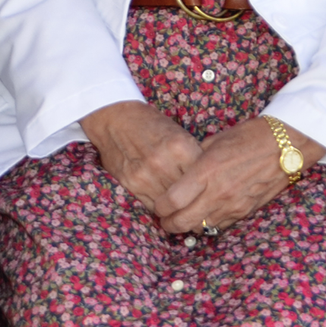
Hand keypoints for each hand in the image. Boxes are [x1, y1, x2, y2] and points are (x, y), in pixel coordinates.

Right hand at [80, 100, 200, 219]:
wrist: (114, 119)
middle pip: (188, 194)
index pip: (203, 177)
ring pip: (170, 204)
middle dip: (195, 199)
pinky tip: (166, 203)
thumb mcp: (177, 133)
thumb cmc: (151, 124)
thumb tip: (209, 182)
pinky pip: (153, 206)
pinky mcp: (131, 185)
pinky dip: (161, 207)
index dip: (208, 185)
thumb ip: (192, 157)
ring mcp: (145, 176)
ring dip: (178, 207)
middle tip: (200, 204)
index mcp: (180, 146)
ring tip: (184, 206)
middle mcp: (163, 162)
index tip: (211, 190)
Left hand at [158, 118, 325, 235]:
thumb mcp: (215, 141)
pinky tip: (206, 215)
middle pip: (183, 222)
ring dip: (190, 226)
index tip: (157, 205)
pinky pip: (221, 225)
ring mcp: (233, 205)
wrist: (286, 145)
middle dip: (169, 224)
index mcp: (206, 171)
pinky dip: (209, 224)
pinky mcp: (246, 211)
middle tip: (164, 220)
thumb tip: (180, 171)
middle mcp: (218, 192)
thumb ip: (195, 159)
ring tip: (183, 218)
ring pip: (202, 228)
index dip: (160, 208)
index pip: (173, 201)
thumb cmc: (250, 136)